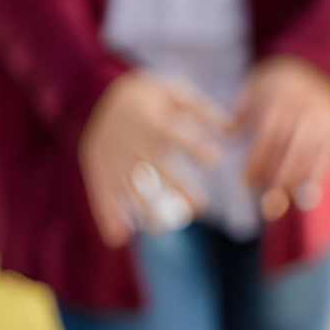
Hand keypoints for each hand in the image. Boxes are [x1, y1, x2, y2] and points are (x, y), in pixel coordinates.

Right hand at [79, 71, 226, 247]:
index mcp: (156, 121)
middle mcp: (136, 143)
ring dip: (146, 209)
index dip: (197, 148)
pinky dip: (107, 215)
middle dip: (178, 188)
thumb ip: (202, 110)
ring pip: (132, 187)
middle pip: (159, 169)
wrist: (99, 93)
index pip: (180, 136)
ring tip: (162, 227)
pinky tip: (117, 238)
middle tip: (198, 206)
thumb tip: (231, 128)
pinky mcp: (100, 169)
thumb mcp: (175, 92)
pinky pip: (102, 193)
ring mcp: (116, 158)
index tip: (215, 162)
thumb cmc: (149, 95)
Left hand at [232, 56, 329, 221]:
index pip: (268, 140)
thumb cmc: (283, 77)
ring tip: (303, 200)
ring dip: (313, 179)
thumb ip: (243, 108)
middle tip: (272, 204)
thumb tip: (227, 132)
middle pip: (297, 152)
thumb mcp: (258, 83)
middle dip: (284, 180)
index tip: (246, 183)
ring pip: (323, 153)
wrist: (320, 56)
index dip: (257, 164)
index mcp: (283, 103)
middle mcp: (308, 112)